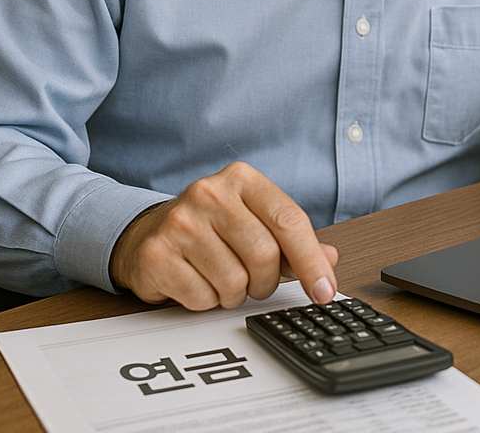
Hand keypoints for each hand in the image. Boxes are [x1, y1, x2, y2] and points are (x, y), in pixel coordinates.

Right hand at [110, 161, 339, 309]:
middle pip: (264, 255)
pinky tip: (198, 282)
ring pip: (234, 282)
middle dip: (265, 282)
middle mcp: (210, 192)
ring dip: (234, 294)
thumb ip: (293, 241)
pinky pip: (202, 298)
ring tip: (222, 278)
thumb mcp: (255, 222)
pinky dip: (206, 302)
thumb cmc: (213, 229)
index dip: (311, 261)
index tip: (324, 292)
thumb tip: (330, 259)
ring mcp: (181, 221)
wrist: (149, 233)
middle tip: (255, 281)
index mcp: (242, 178)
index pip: (289, 220)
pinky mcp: (157, 253)